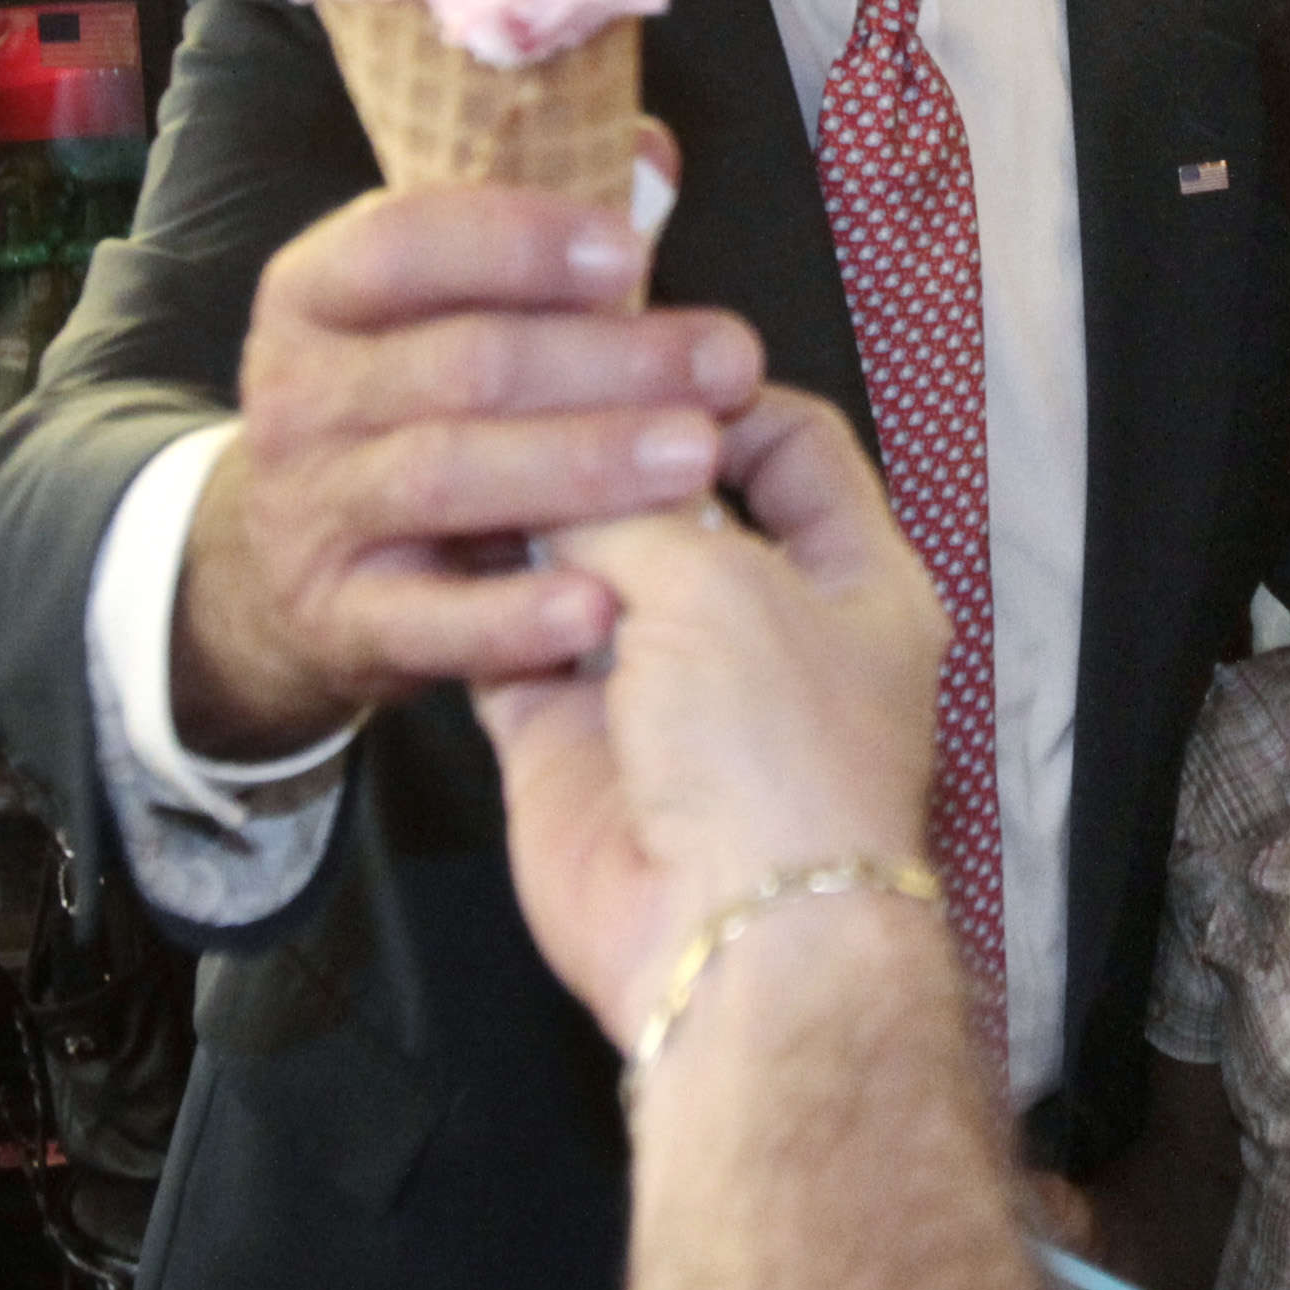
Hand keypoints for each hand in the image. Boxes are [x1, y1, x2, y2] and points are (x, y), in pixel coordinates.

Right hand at [172, 171, 764, 755]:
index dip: (523, 242)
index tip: (634, 253)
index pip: (406, 241)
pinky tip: (603, 604)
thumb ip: (540, 234)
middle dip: (607, 360)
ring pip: (449, 476)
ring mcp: (314, 508)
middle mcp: (302, 393)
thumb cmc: (410, 403)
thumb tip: (649, 151)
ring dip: (583, 465)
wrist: (286, 565)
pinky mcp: (338, 619)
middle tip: (726, 363)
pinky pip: (430, 620)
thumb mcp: (439, 311)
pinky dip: (515, 616)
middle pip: (460, 363)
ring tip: (696, 458)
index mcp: (320, 292)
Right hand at [478, 389, 946, 1044]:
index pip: (792, 443)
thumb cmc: (772, 748)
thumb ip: (631, 504)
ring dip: (533, 513)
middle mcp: (762, 621)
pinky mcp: (572, 738)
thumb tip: (564, 459)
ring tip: (465, 437)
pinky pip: (516, 645)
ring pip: (588, 564)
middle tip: (522, 382)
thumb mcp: (718, 581)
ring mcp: (663, 683)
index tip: (631, 357)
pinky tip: (435, 531)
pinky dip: (479, 597)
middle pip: (677, 501)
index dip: (715, 395)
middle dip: (607, 451)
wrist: (722, 932)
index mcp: (853, 576)